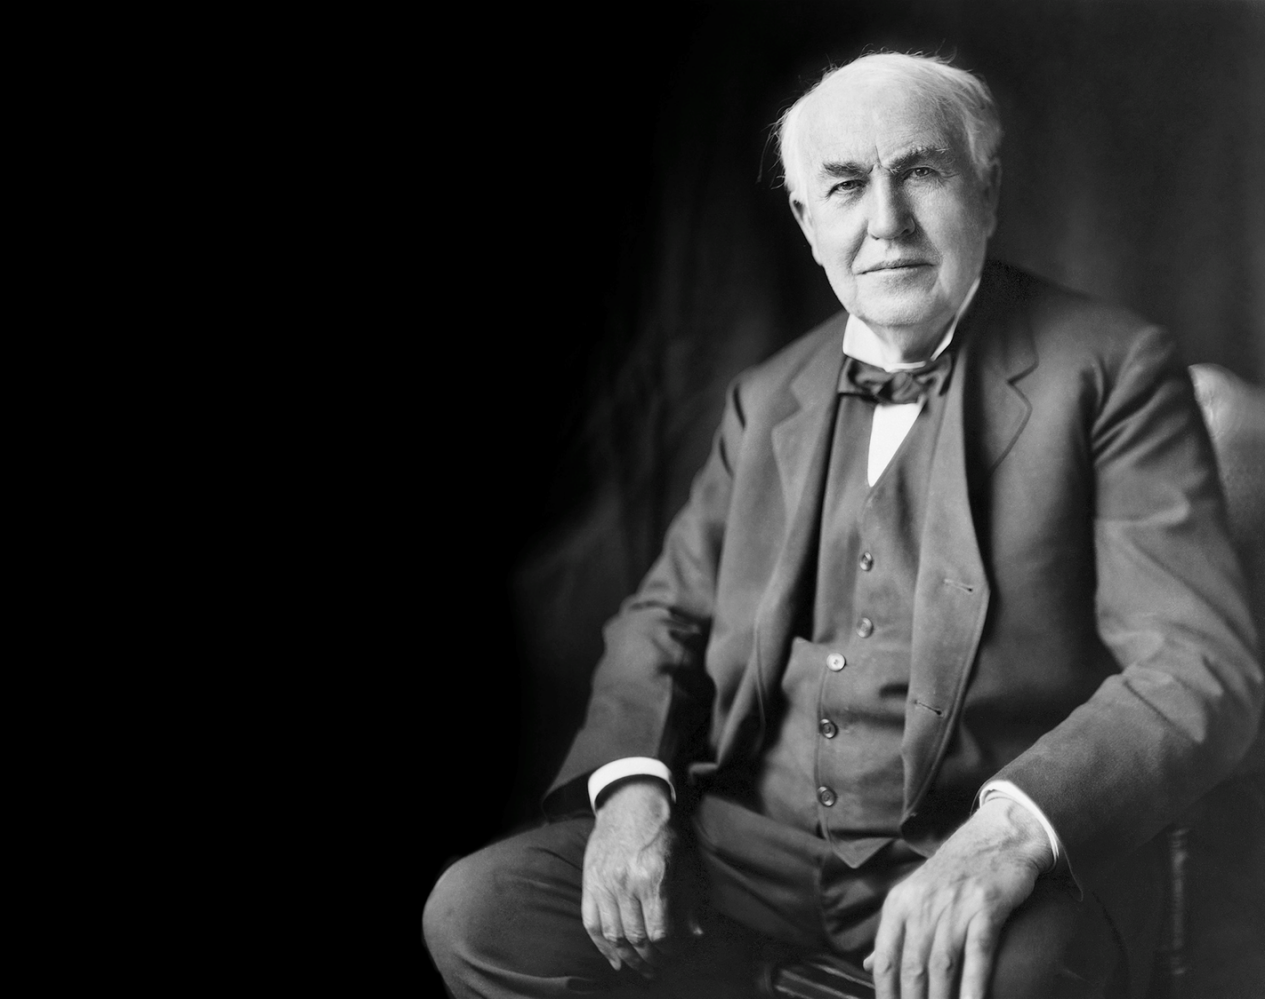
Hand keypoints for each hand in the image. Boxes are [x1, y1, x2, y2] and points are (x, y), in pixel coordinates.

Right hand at [582, 778, 679, 976]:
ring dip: (627, 958)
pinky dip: (602, 946)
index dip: (670, 950)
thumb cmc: (662, 829)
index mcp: (652, 876)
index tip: (676, 953)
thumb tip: (695, 935)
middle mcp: (625, 883)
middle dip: (650, 959)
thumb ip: (689, 899)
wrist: (630, 800)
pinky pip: (591, 923)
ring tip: (640, 968)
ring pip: (613, 935)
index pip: (660, 932)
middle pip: (636, 938)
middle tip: (660, 967)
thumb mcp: (684, 859)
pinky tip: (614, 959)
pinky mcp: (589, 881)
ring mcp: (603, 883)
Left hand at [863, 797, 1052, 998]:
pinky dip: (975, 986)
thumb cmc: (952, 874)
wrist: (994, 839)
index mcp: (899, 904)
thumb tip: (871, 967)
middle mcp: (922, 906)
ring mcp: (954, 907)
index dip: (887, 993)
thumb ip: (893, 933)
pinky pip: (978, 955)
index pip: (886, 959)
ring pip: (942, 967)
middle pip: (912, 968)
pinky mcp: (987, 909)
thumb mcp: (914, 896)